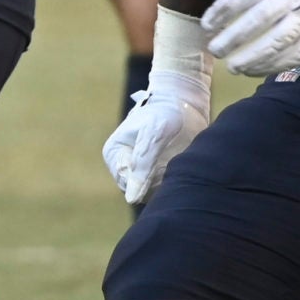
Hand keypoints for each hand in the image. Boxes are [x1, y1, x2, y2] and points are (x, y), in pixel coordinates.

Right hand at [102, 75, 210, 205]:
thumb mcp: (154, 135)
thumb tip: (131, 199)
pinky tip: (182, 167)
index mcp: (114, 154)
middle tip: (176, 163)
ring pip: (153, 191)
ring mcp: (141, 168)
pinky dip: (174, 181)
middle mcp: (124, 164)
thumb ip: (143, 165)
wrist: (185, 100)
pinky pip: (164, 187)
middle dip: (159, 182)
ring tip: (179, 162)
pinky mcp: (158, 170)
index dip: (148, 181)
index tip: (167, 164)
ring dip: (168, 182)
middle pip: (140, 190)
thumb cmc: (166, 112)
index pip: (128, 185)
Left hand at [198, 0, 299, 74]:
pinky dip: (274, 65)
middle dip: (237, 36)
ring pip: (283, 38)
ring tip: (233, 67)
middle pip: (263, 16)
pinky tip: (253, 70)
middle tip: (215, 50)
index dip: (224, 10)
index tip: (206, 26)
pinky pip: (297, 53)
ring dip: (256, 56)